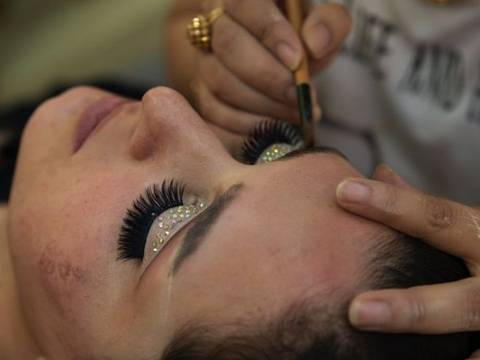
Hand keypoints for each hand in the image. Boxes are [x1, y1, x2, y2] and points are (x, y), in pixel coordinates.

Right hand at [193, 0, 350, 135]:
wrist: (276, 59)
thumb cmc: (299, 36)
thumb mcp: (319, 22)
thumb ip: (328, 23)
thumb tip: (316, 44)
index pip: (244, 4)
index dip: (269, 33)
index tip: (297, 61)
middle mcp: (213, 24)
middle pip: (228, 46)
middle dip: (267, 77)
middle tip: (298, 96)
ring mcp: (204, 62)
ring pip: (219, 83)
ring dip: (261, 106)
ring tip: (294, 114)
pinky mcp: (203, 95)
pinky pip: (214, 116)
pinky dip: (246, 130)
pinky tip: (274, 131)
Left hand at [335, 165, 479, 356]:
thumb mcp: (471, 226)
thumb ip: (428, 209)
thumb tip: (381, 173)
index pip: (439, 218)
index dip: (391, 206)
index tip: (343, 193)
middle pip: (462, 301)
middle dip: (410, 309)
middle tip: (356, 312)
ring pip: (468, 333)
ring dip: (424, 343)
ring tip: (372, 337)